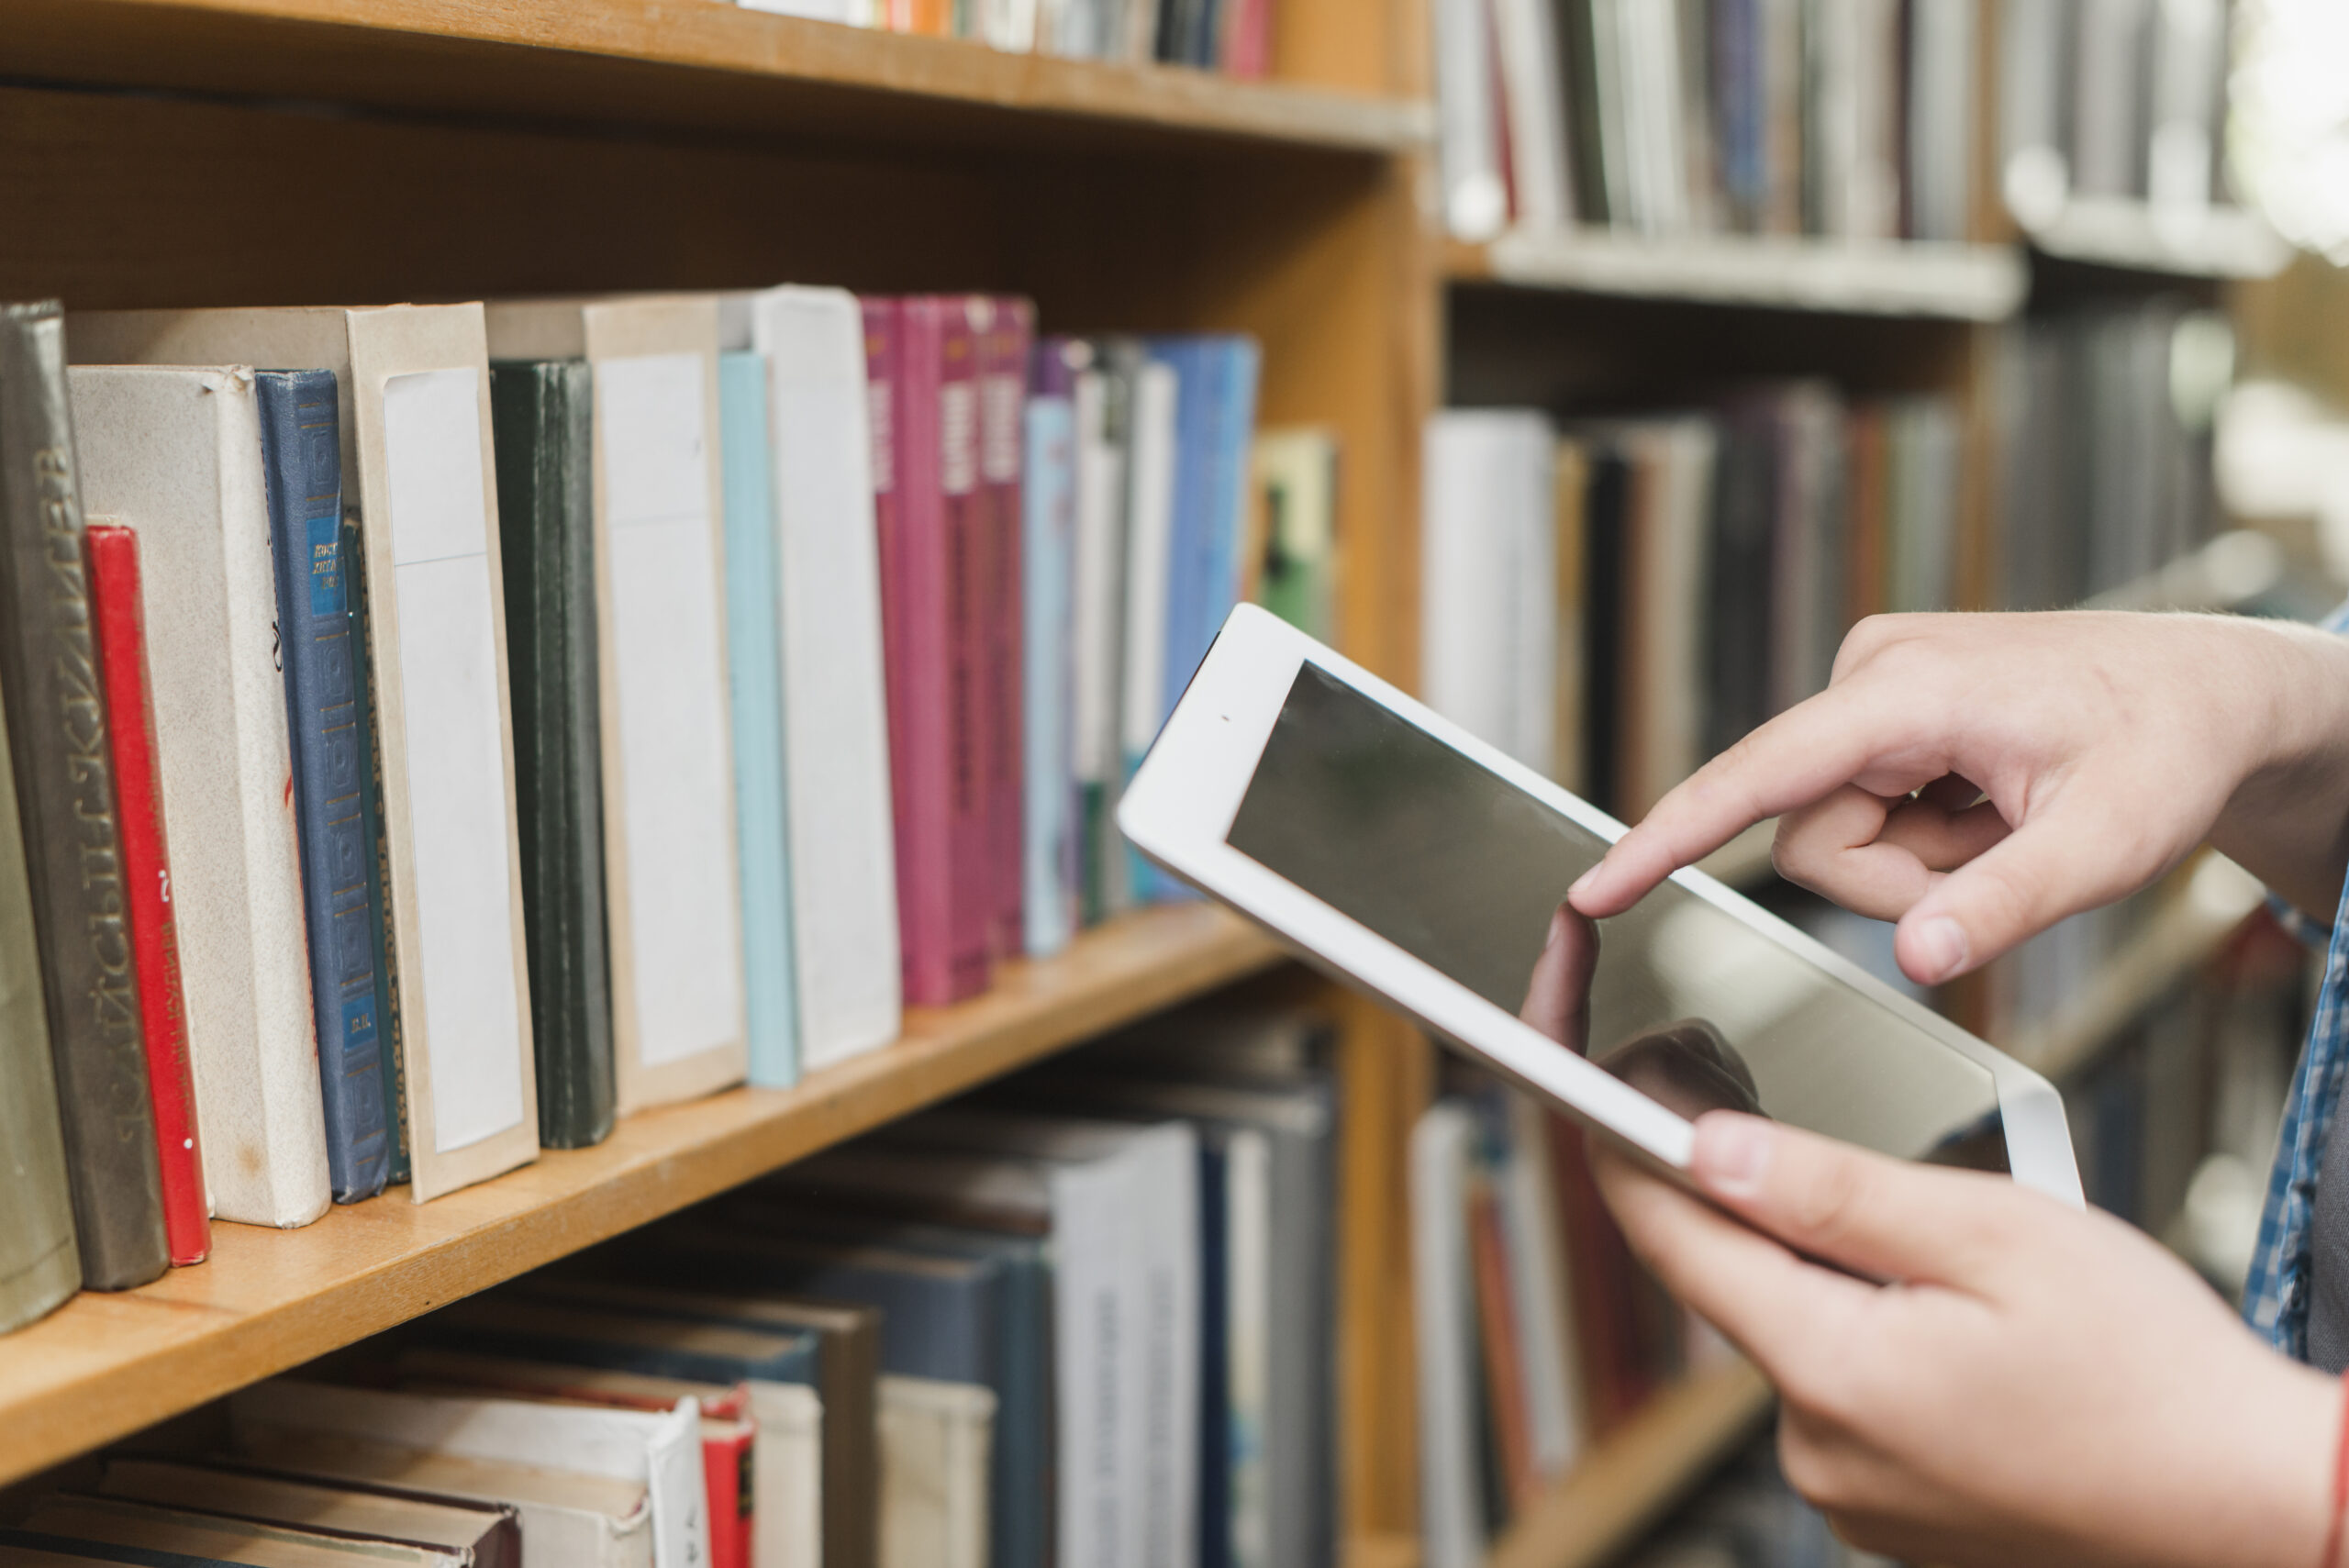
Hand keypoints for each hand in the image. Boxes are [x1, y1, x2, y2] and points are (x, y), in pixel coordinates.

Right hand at [1567, 611, 2348, 983]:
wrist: (2212, 693)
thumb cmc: (2170, 748)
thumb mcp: (2111, 845)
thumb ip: (2007, 905)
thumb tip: (1918, 960)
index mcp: (1909, 692)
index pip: (1758, 776)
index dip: (1671, 837)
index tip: (1596, 887)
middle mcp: (1873, 676)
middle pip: (1809, 835)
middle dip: (1896, 881)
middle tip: (2000, 860)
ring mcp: (1874, 691)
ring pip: (1833, 833)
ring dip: (1919, 862)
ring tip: (2005, 826)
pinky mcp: (1881, 714)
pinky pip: (1862, 812)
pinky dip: (1928, 837)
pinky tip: (1990, 805)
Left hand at [1591, 1117, 2340, 1567]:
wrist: (2254, 1507)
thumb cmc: (2155, 1375)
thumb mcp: (1992, 1234)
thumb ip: (1831, 1189)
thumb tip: (1703, 1148)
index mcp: (1828, 1373)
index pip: (1670, 1240)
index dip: (1627, 1144)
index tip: (1609, 1074)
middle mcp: (1815, 1449)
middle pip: (1725, 1281)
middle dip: (1723, 1183)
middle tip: (1723, 1081)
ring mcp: (1850, 1490)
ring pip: (1784, 1329)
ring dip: (1804, 1254)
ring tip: (1877, 1196)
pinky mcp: (1888, 1507)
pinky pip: (1835, 1385)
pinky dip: (1852, 1319)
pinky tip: (1919, 1288)